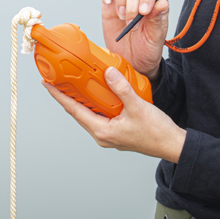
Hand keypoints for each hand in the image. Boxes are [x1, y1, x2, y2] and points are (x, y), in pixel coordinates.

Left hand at [44, 67, 185, 161]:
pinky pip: (101, 115)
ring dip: (82, 100)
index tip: (48, 85)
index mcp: (103, 131)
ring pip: (90, 114)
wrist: (172, 145)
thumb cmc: (156, 132)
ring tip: (75, 84)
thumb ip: (122, 88)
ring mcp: (110, 134)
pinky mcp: (117, 132)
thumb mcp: (137, 106)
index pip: (74, 111)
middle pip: (79, 113)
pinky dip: (96, 103)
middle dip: (68, 96)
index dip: (60, 97)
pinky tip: (99, 93)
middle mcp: (103, 135)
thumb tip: (108, 73)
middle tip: (58, 81)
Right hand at [99, 0, 168, 80]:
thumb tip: (162, 2)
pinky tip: (108, 1)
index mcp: (156, 3)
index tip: (144, 11)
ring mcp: (124, 0)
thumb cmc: (147, 49)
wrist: (133, 61)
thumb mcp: (155, 37)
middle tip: (131, 23)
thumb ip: (157, 19)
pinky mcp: (109, 4)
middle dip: (132, 6)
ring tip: (121, 17)